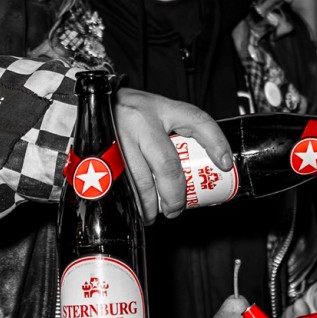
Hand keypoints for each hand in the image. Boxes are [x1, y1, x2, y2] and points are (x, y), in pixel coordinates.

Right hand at [111, 88, 229, 222]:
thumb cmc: (130, 112)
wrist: (91, 103)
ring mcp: (120, 135)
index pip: (197, 120)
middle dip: (174, 193)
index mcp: (162, 108)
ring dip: (150, 204)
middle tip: (176, 208)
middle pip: (167, 164)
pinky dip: (130, 200)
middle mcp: (142, 120)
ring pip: (140, 179)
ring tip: (154, 214)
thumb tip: (202, 167)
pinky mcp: (101, 151)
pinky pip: (118, 183)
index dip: (215, 142)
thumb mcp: (156, 112)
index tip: (225, 164)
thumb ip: (176, 132)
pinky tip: (135, 208)